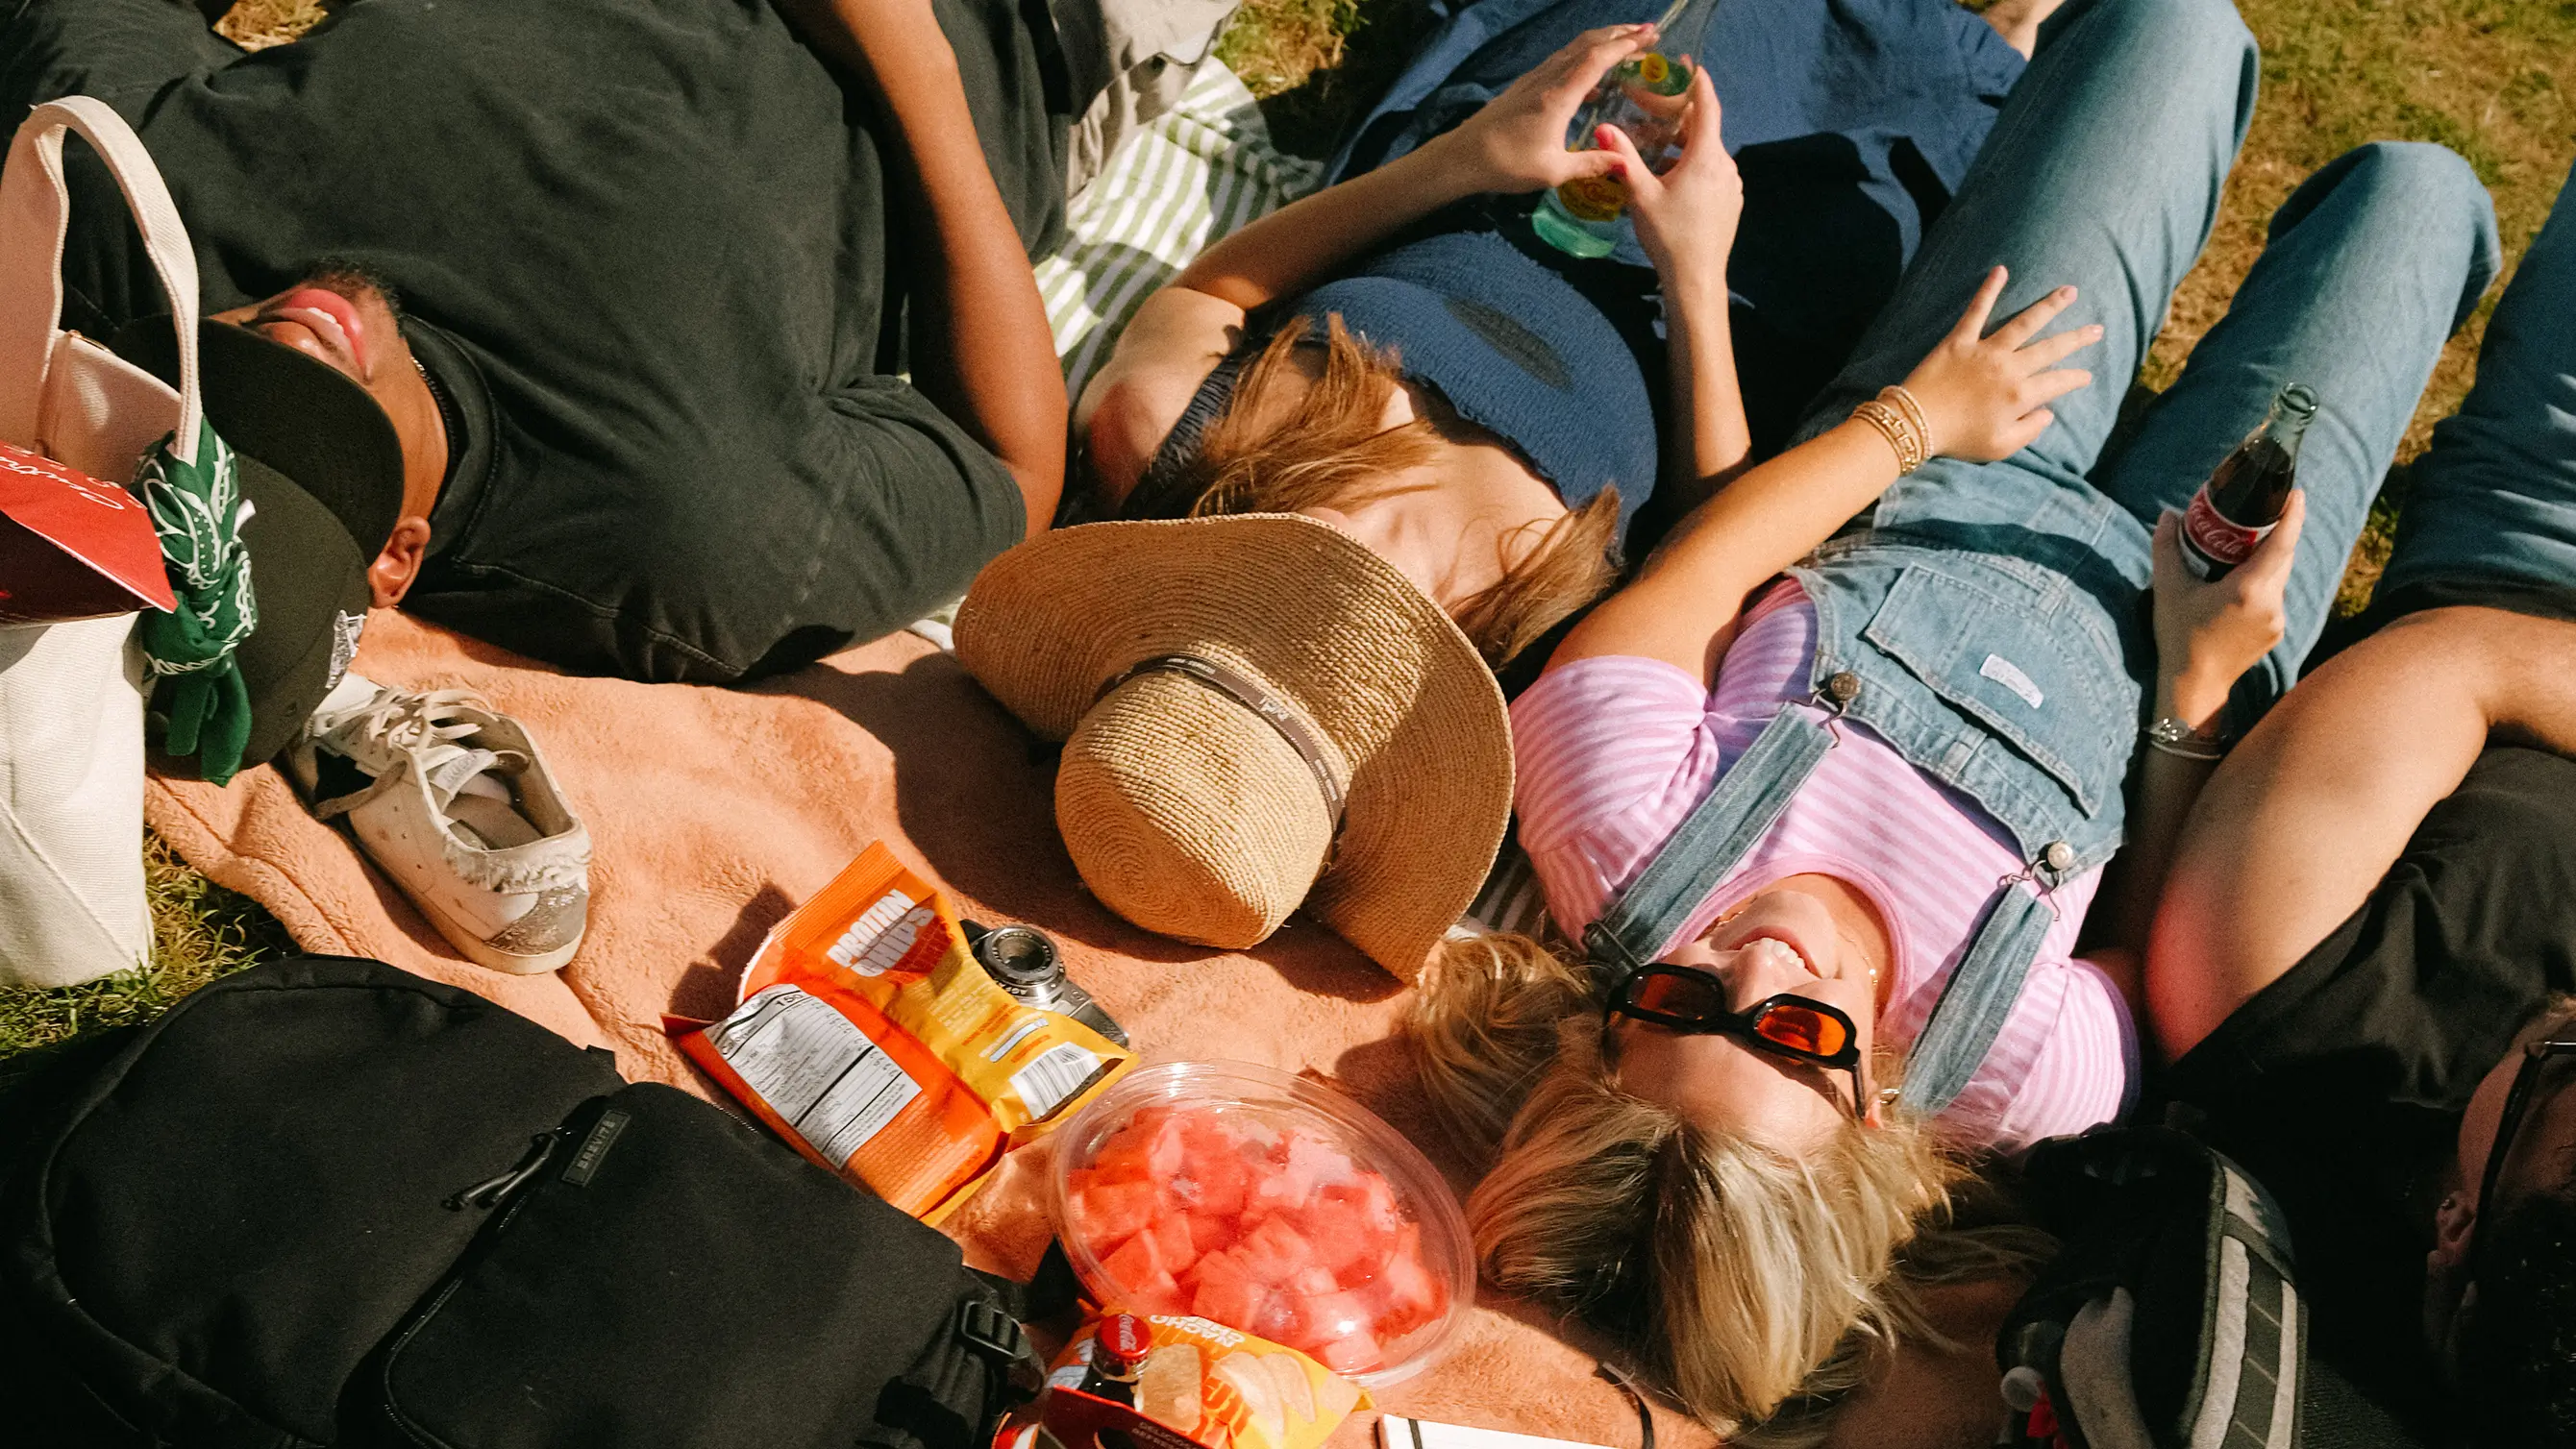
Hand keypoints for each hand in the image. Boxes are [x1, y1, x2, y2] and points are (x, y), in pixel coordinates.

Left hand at [1437, 24, 1653, 195]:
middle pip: (1587, 44)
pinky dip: (1582, 58)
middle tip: (1648, 32)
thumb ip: (1591, 163)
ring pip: (1572, 50)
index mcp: (1558, 96)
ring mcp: (1534, 80)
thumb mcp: (1553, 171)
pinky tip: (1593, 79)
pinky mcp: (1524, 87)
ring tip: (1626, 44)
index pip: (1597, 58)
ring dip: (1601, 42)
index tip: (1650, 37)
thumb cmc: (1506, 165)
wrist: (1462, 157)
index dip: (1625, 45)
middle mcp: (1547, 80)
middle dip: (1619, 34)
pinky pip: (1560, 63)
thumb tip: (1623, 163)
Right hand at [1595, 65, 1740, 281]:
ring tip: (1655, 145)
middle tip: (1656, 106)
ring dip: (1682, 144)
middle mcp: (1724, 164)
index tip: (1689, 66)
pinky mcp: (1730, 201)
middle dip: (1680, 117)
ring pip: (1706, 152)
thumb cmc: (1669, 236)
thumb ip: (1623, 158)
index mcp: (1705, 156)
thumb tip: (1603, 127)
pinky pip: (1710, 172)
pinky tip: (1669, 176)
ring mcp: (1731, 184)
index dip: (1698, 82)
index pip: (1707, 106)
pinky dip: (1691, 164)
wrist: (1697, 279)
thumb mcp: (1641, 194)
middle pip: (1704, 129)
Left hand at [1896, 267, 2100, 460]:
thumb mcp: (1999, 447)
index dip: (2075, 378)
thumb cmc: (1957, 439)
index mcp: (2020, 396)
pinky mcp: (1960, 339)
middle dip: (2077, 338)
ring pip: (2025, 323)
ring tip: (2069, 292)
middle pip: (2051, 348)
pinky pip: (1977, 310)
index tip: (2086, 374)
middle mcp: (2009, 369)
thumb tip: (2048, 413)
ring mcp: (1986, 350)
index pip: (2057, 382)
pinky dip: (1989, 289)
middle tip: (2097, 328)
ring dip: (2050, 306)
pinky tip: (2001, 270)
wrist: (1915, 424)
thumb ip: (2029, 430)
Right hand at [2151, 490, 2305, 730]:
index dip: (2292, 515)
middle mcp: (2271, 602)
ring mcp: (2277, 619)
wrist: (2194, 685)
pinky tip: (2240, 582)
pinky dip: (2263, 582)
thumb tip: (2168, 515)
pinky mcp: (2276, 631)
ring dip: (2268, 559)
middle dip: (2277, 532)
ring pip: (2279, 576)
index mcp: (2248, 588)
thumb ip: (2167, 548)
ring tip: (2246, 546)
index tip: (2295, 493)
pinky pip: (2274, 596)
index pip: (2282, 542)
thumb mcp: (2168, 589)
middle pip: (2284, 556)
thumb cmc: (2179, 636)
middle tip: (2261, 513)